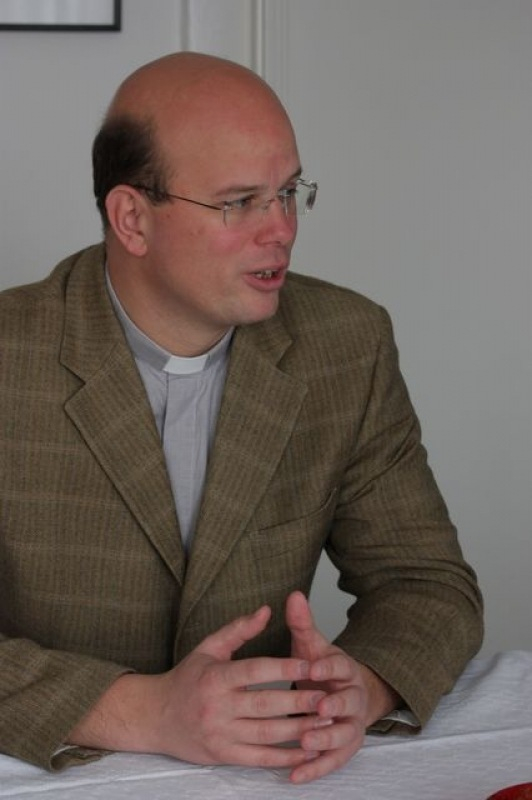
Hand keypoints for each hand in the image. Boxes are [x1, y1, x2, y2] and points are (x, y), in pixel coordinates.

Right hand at [68, 605, 332, 770]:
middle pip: (265, 706)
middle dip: (299, 703)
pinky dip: (286, 757)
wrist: (155, 717)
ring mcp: (220, 735)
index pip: (255, 671)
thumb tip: (267, 609)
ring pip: (267, 735)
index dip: (283, 670)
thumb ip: (239, 629)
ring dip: (299, 731)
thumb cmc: (187, 678)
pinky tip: (307, 751)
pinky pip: (260, 758)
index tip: (309, 666)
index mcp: (216, 677)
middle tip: (328, 697)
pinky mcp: (224, 755)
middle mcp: (218, 707)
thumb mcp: (209, 647)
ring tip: (326, 723)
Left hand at [285, 590, 399, 783]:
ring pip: (343, 735)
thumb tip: (293, 594)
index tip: (314, 668)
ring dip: (326, 740)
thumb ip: (302, 623)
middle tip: (318, 708)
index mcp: (344, 670)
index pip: (340, 667)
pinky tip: (295, 776)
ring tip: (305, 743)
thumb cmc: (321, 668)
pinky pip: (332, 762)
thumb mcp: (312, 645)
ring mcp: (351, 725)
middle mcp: (353, 698)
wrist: (342, 693)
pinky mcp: (344, 748)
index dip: (328, 668)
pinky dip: (316, 769)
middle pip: (348, 703)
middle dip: (334, 705)